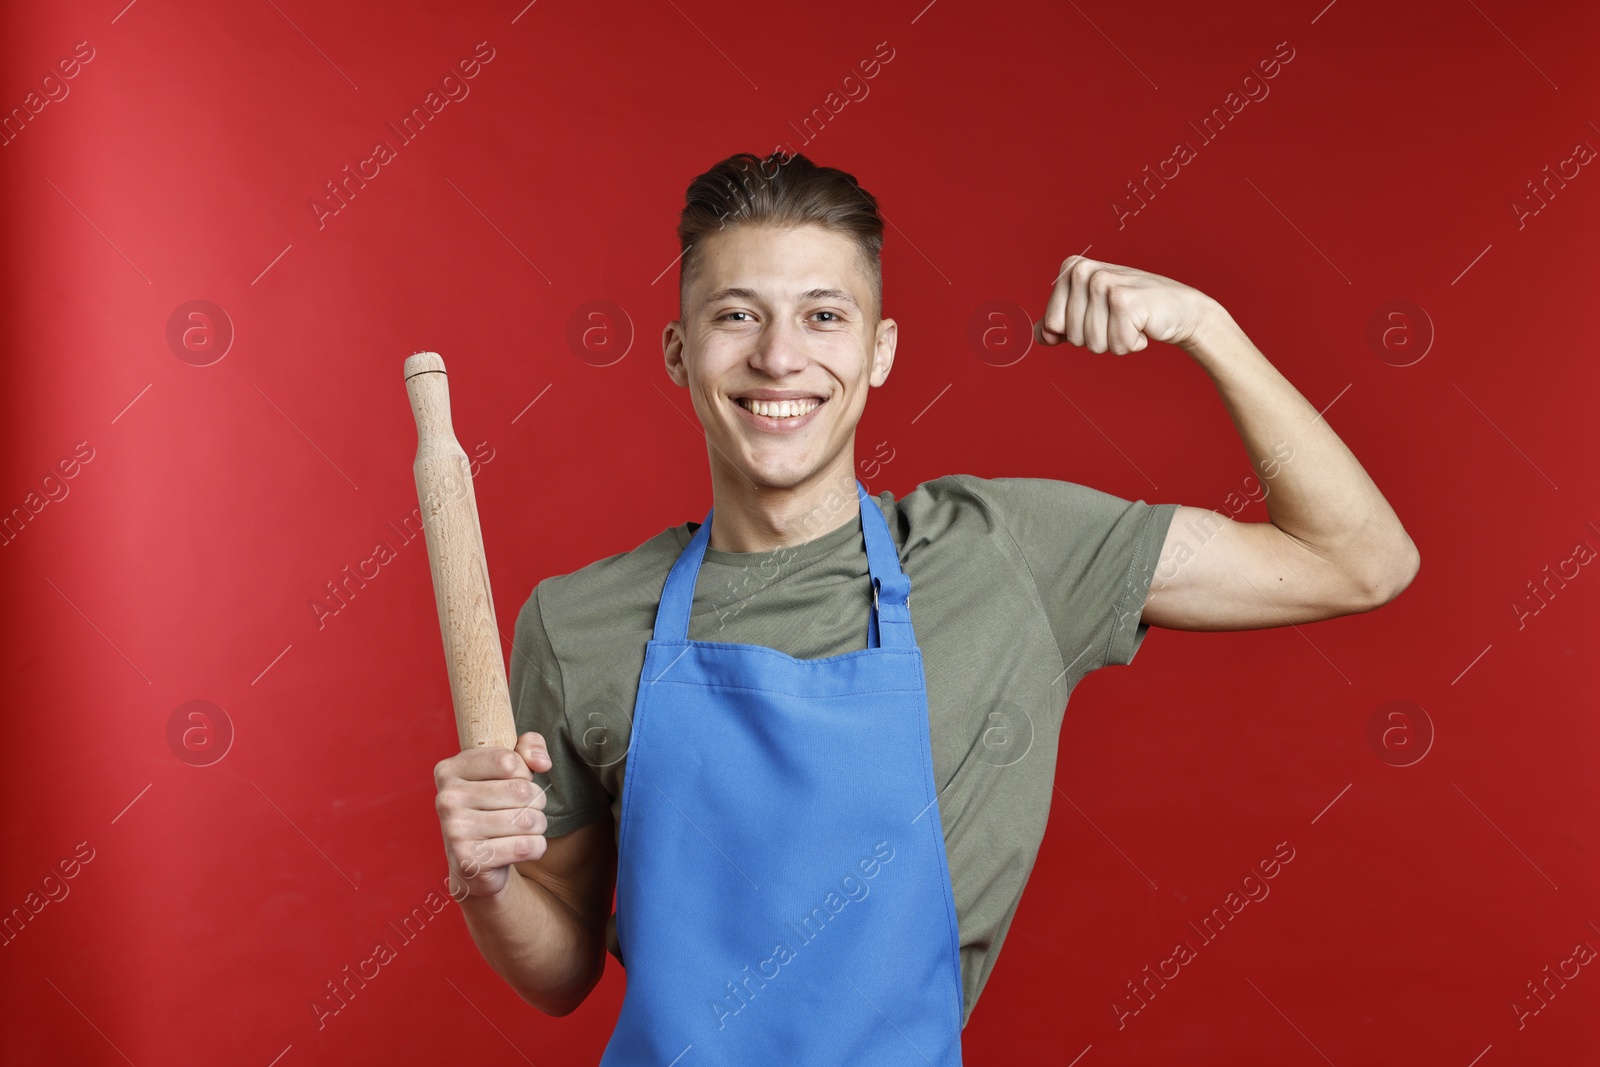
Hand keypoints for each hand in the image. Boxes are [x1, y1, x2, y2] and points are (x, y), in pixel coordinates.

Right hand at [434, 731, 553, 900]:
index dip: (524, 772)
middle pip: (521, 790)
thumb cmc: (496, 806)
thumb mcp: (510, 767)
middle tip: (524, 809)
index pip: (508, 760)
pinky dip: (537, 847)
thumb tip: (542, 763)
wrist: (475, 862)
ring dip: (538, 824)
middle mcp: (446, 798)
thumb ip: (529, 746)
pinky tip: (522, 848)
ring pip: (527, 820)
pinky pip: (526, 847)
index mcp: (449, 769)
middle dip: (536, 800)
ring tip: (524, 828)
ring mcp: (455, 830)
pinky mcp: (470, 860)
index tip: (516, 781)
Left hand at [1033, 255, 1219, 354]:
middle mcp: (1084, 271)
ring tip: (1132, 321)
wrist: (1178, 309)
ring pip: (1093, 344)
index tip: (1099, 314)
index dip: (1075, 331)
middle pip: (1072, 337)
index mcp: (1071, 269)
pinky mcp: (1124, 301)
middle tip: (1120, 319)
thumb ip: (1060, 324)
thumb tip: (1039, 336)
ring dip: (1116, 341)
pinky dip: (1132, 343)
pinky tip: (1143, 325)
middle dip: (1098, 339)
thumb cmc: (1132, 310)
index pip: (1051, 324)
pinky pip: (1116, 345)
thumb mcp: (1091, 313)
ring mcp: (1103, 283)